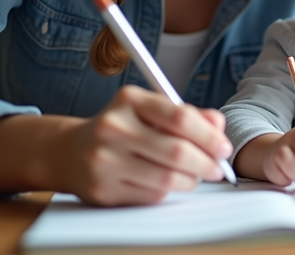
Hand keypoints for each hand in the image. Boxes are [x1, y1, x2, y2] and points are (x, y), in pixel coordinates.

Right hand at [63, 85, 232, 205]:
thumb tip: (218, 126)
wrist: (70, 151)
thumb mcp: (151, 110)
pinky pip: (151, 196)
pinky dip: (168, 192)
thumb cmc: (122, 128)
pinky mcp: (102, 189)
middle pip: (177, 152)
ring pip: (167, 179)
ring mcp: (105, 160)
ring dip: (190, 180)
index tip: (224, 147)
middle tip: (218, 168)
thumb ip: (188, 115)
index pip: (180, 117)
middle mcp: (113, 127)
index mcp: (129, 100)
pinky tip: (167, 183)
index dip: (209, 136)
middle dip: (207, 163)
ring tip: (194, 176)